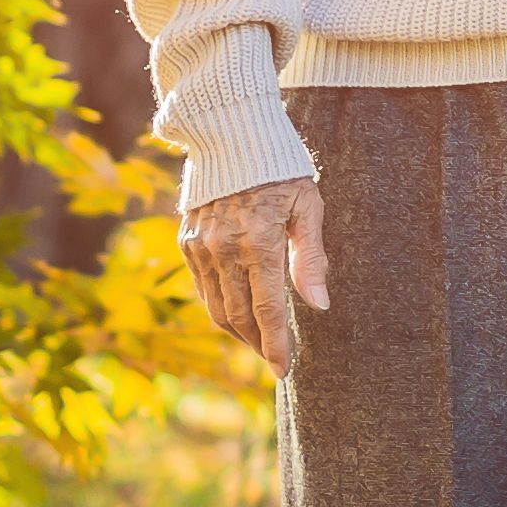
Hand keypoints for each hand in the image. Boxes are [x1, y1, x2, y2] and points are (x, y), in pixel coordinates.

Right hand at [181, 177, 330, 375]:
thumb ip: (310, 259)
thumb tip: (319, 305)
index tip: (284, 370)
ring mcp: (200, 247)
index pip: (267, 310)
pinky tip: (238, 314)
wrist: (229, 136)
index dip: (275, 345)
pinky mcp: (187, 242)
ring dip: (238, 331)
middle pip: (240, 316)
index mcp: (258, 242)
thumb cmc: (280, 170)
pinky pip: (203, 288)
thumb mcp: (307, 207)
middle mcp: (224, 249)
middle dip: (258, 344)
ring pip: (216, 307)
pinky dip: (220, 307)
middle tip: (275, 359)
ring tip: (259, 342)